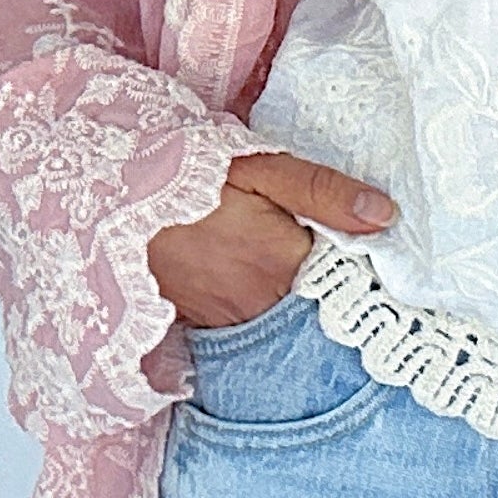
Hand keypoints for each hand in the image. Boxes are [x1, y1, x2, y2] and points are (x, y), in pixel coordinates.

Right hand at [146, 151, 397, 331]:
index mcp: (283, 262)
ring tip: (293, 269)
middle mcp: (261, 303)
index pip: (348, 279)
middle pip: (319, 304)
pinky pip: (250, 329)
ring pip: (286, 319)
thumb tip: (386, 216)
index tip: (377, 253)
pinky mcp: (204, 327)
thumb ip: (323, 192)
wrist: (110, 204)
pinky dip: (263, 311)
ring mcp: (230, 321)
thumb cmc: (187, 176)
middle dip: (333, 288)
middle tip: (347, 264)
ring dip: (299, 302)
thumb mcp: (259, 168)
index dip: (363, 265)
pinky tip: (260, 285)